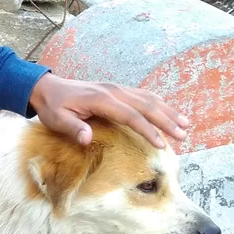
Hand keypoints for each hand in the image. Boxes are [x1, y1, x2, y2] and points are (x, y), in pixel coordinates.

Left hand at [30, 73, 189, 148]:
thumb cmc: (52, 106)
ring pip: (148, 98)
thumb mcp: (57, 119)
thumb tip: (87, 139)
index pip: (131, 116)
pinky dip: (158, 104)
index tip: (162, 145)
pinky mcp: (117, 90)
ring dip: (168, 111)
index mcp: (102, 99)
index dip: (148, 131)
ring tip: (185, 125)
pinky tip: (169, 113)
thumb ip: (73, 128)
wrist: (47, 88)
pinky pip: (142, 95)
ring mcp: (116, 88)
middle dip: (166, 121)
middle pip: (146, 105)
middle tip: (183, 135)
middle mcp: (113, 91)